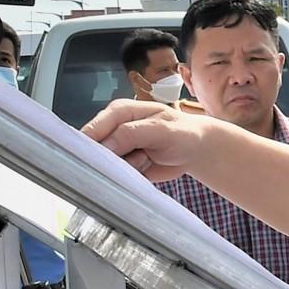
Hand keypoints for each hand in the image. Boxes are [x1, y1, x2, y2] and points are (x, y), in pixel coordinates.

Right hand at [81, 99, 213, 181]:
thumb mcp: (161, 129)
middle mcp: (113, 129)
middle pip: (95, 150)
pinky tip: (147, 166)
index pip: (92, 129)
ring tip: (147, 159)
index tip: (105, 158)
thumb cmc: (182, 133)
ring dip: (127, 168)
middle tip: (140, 156)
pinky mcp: (124, 164)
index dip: (91, 145)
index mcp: (118, 112)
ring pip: (106, 166)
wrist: (196, 150)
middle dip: (114, 160)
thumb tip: (104, 145)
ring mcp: (117, 148)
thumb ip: (132, 134)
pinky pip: (119, 176)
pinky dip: (133, 175)